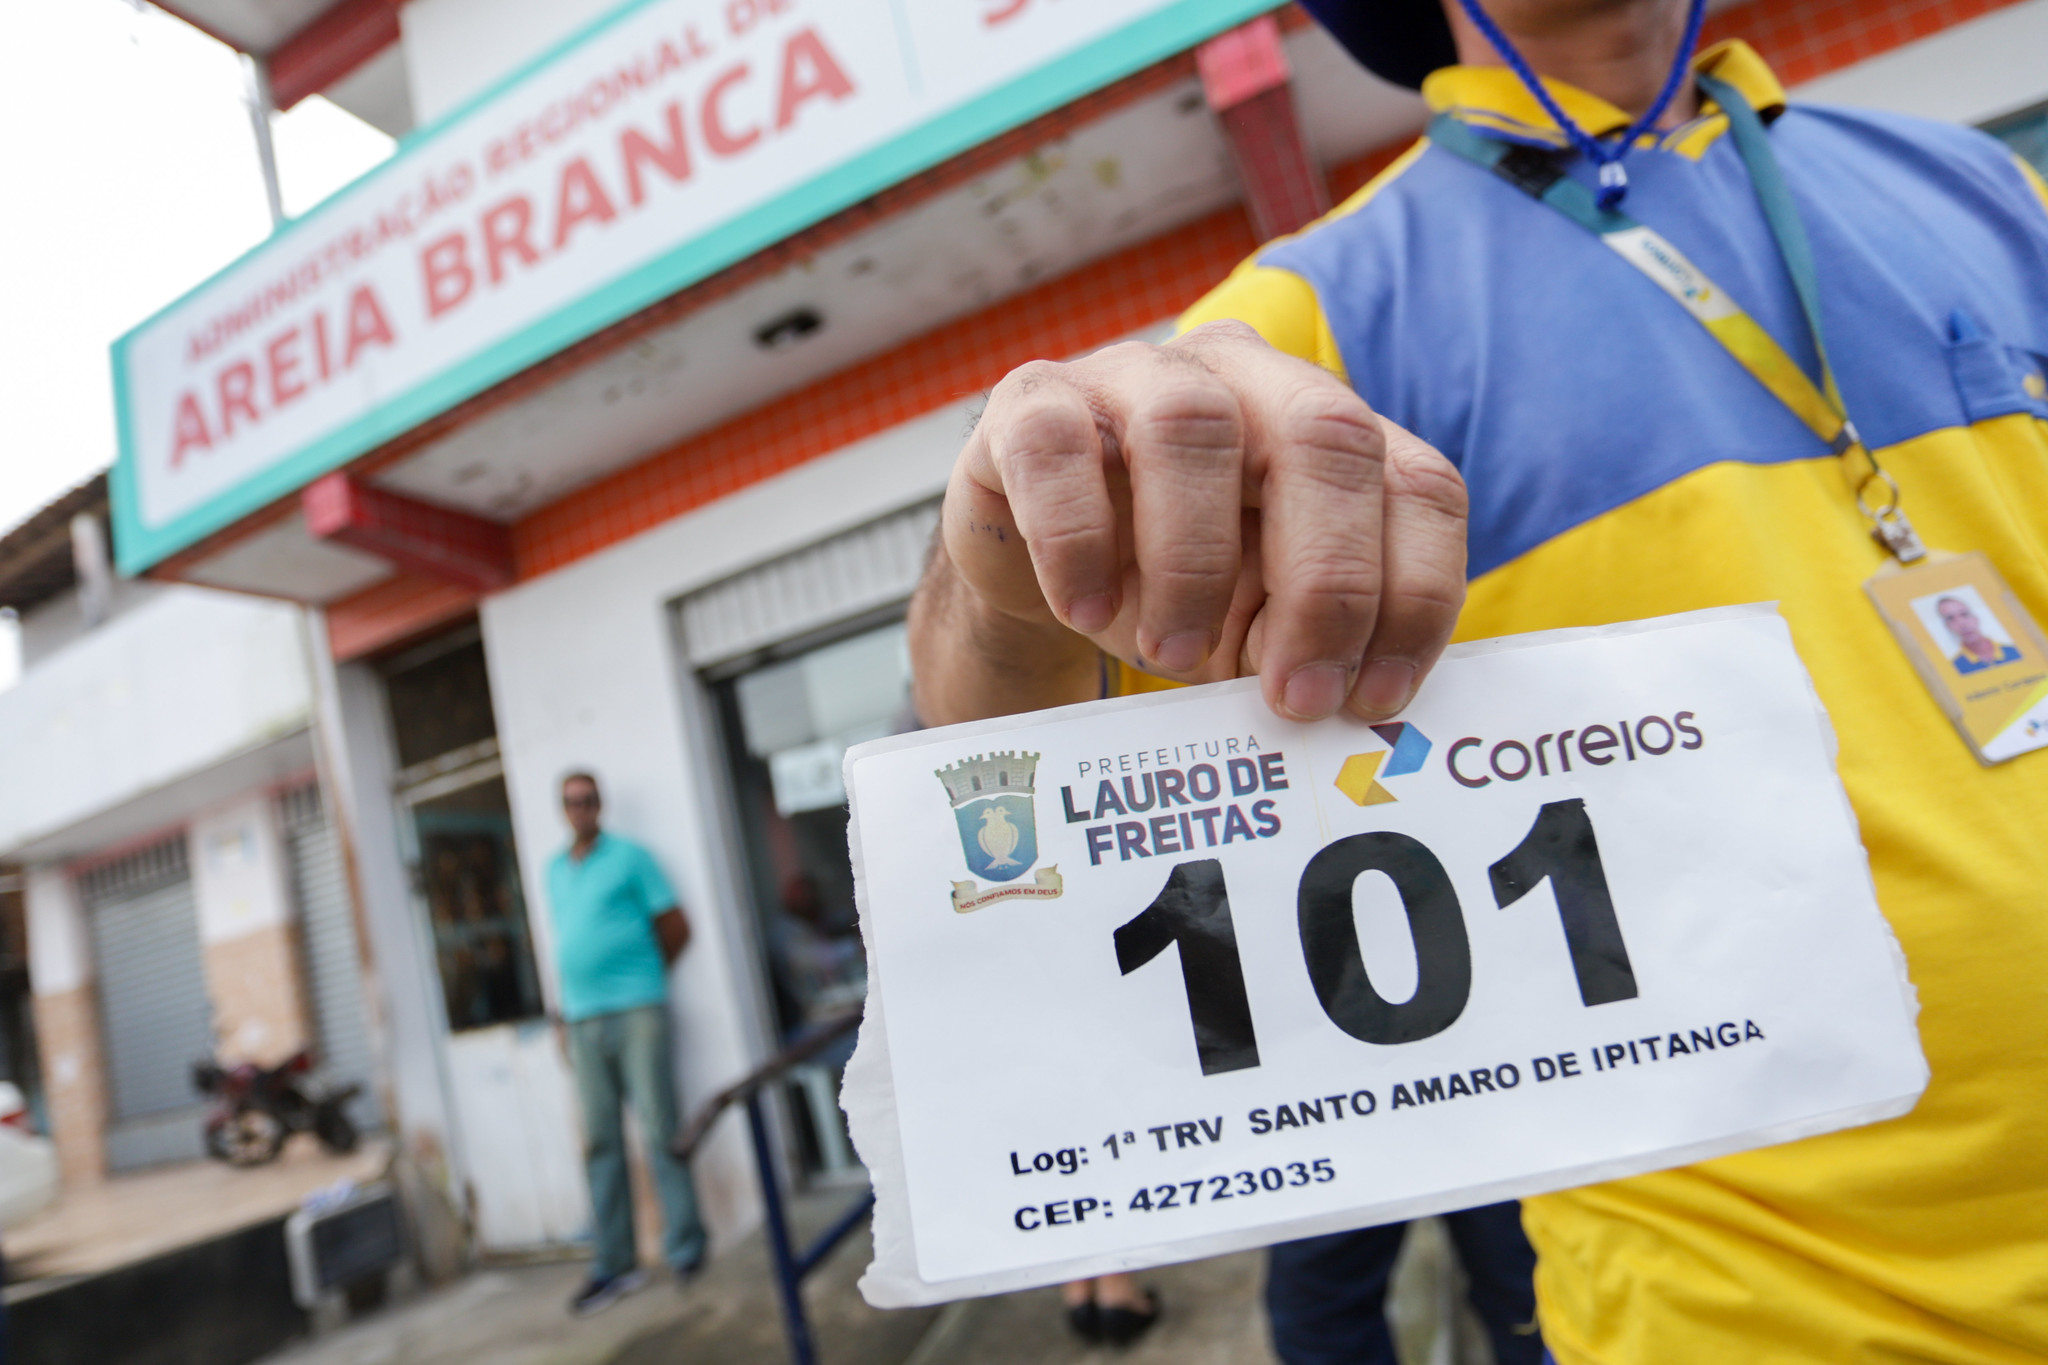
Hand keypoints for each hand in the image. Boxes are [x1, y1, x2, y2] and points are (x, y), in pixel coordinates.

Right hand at [940, 321, 1467, 719]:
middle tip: (1293, 695)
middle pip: (1326, 433)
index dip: (1416, 594)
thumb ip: (1308, 642)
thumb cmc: (1167, 588)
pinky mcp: (1031, 399)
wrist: (1033, 564)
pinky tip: (1085, 610)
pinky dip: (1077, 539)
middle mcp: (1247, 378)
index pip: (1418, 483)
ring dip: (1193, 562)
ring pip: (1191, 426)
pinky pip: (1057, 447)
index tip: (1374, 698)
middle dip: (1326, 580)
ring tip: (1173, 656)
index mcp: (1327, 428)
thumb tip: (1347, 705)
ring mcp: (1137, 375)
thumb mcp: (1258, 621)